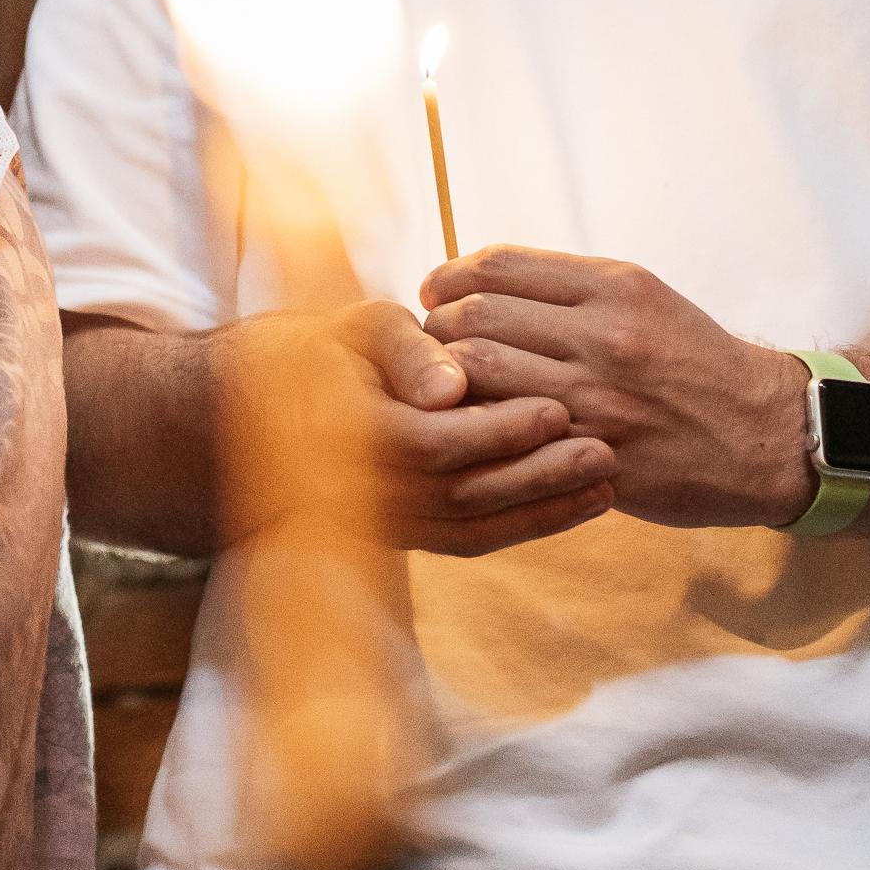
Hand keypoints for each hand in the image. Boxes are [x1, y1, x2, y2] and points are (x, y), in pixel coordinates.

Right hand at [222, 300, 616, 556]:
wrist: (262, 413)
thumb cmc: (321, 352)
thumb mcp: (354, 330)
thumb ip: (405, 353)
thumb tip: (450, 388)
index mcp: (348, 434)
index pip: (433, 443)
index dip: (498, 431)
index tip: (556, 408)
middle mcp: (362, 492)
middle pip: (462, 494)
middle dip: (538, 476)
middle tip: (604, 450)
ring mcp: (384, 520)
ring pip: (472, 526)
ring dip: (543, 508)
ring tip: (607, 479)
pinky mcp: (406, 533)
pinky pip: (470, 539)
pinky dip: (527, 525)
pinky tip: (578, 505)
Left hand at [422, 249, 811, 529]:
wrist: (768, 434)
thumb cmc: (695, 363)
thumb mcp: (645, 300)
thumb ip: (570, 288)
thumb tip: (482, 278)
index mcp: (615, 286)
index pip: (498, 266)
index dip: (450, 277)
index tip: (434, 292)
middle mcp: (604, 334)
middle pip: (475, 316)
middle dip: (436, 329)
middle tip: (428, 346)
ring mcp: (597, 397)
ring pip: (477, 372)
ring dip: (442, 380)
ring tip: (441, 388)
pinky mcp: (593, 453)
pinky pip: (503, 432)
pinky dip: (473, 426)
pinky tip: (469, 429)